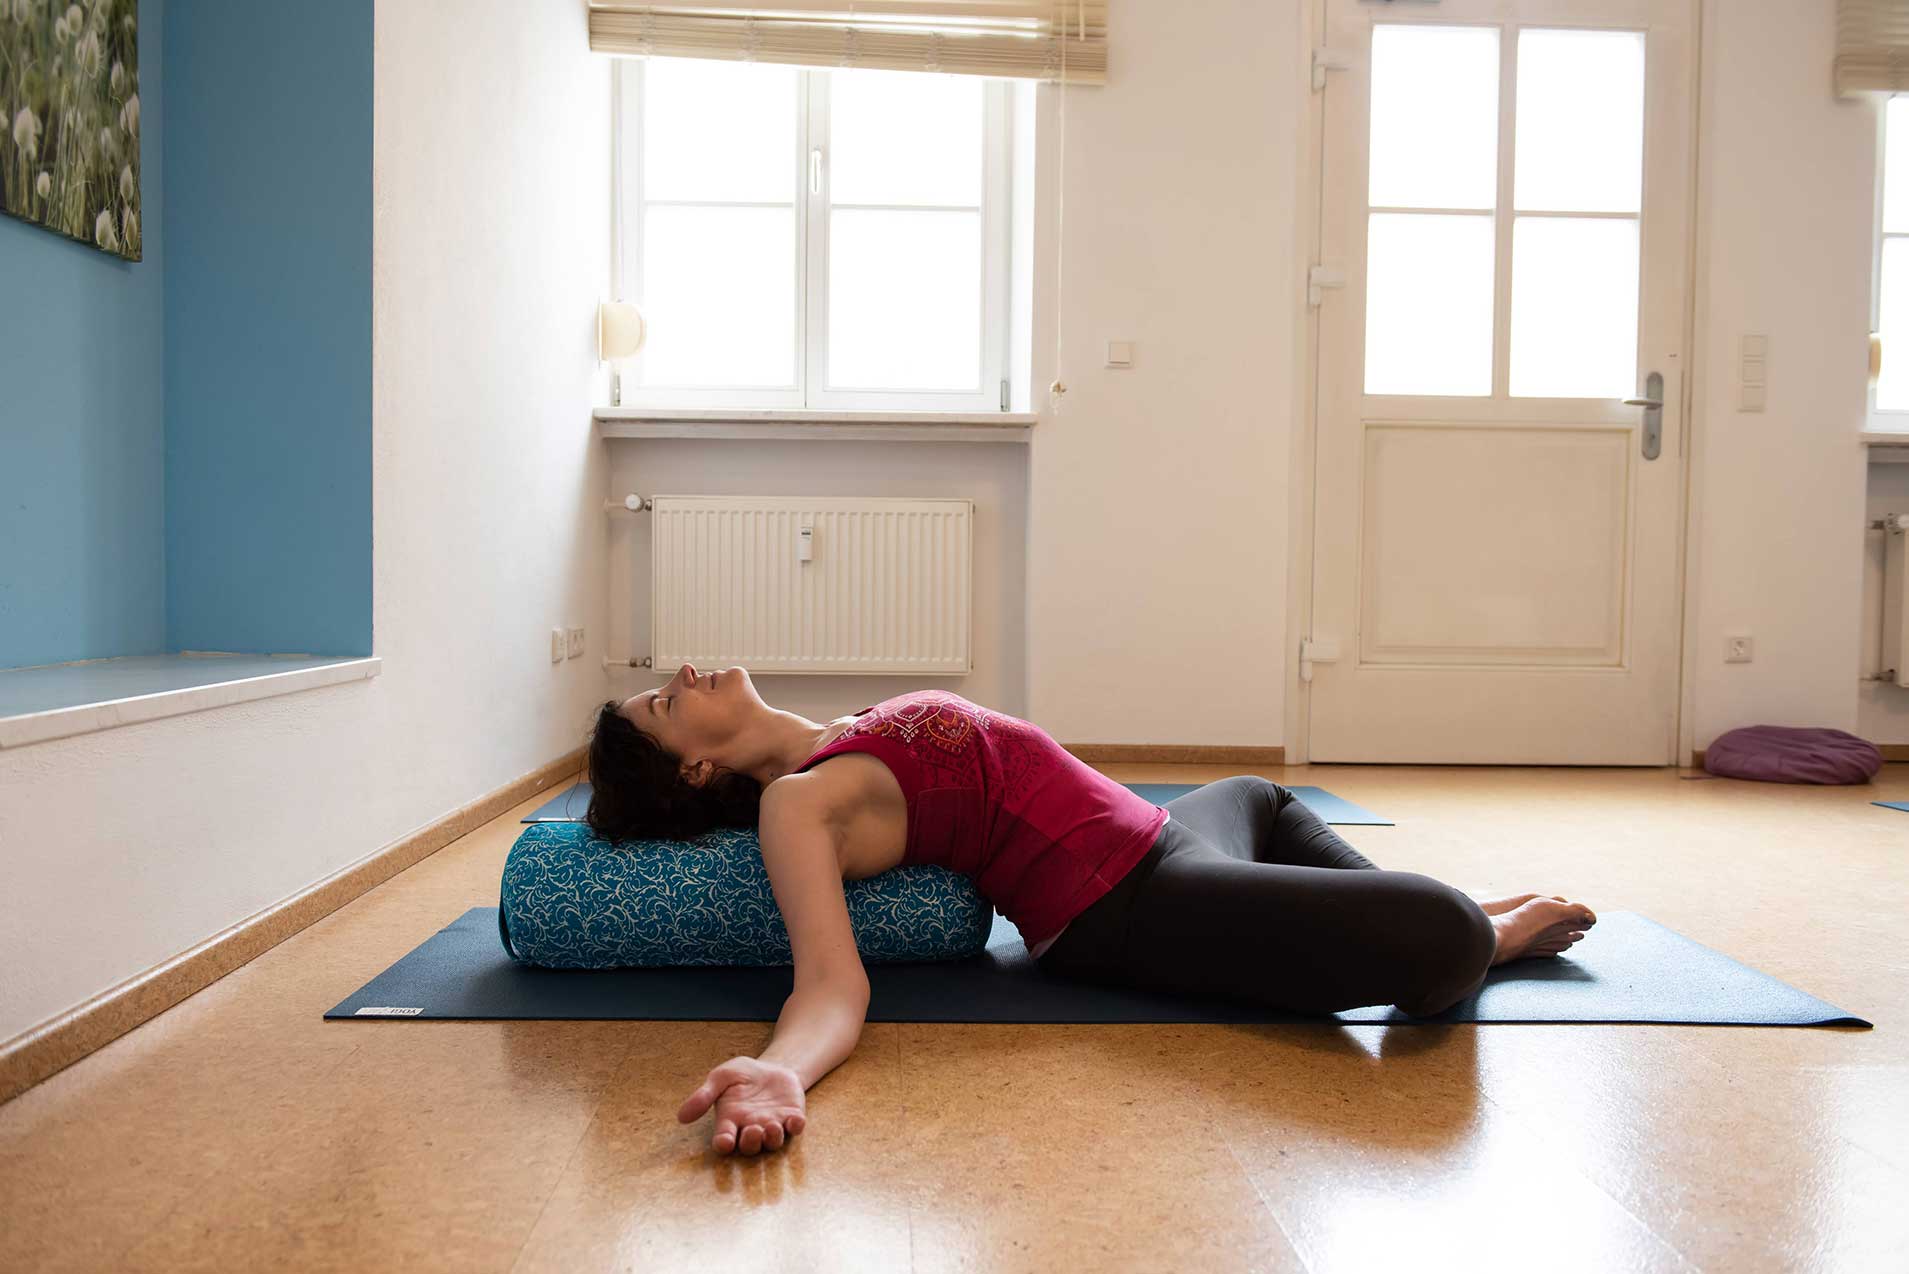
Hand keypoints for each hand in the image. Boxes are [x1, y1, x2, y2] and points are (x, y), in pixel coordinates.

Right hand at [677, 1056, 807, 1155]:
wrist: (773, 1066)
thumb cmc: (743, 1075)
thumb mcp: (722, 1077)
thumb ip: (704, 1095)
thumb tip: (681, 1117)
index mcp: (730, 1122)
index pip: (724, 1140)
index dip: (724, 1144)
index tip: (724, 1141)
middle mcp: (751, 1129)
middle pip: (749, 1146)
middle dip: (751, 1142)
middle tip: (752, 1129)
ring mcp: (773, 1126)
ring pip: (772, 1143)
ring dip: (772, 1138)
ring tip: (771, 1126)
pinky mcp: (792, 1118)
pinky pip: (795, 1129)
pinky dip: (796, 1127)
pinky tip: (795, 1120)